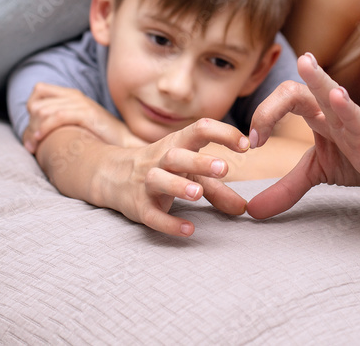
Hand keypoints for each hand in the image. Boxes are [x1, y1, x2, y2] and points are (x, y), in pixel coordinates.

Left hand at [24, 82, 143, 152]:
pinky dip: (44, 128)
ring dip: (34, 129)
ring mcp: (81, 103)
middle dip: (30, 124)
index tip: (32, 130)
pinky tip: (41, 138)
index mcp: (71, 95)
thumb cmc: (98, 137)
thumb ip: (56, 124)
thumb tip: (30, 135)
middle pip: (37, 102)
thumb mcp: (75, 125)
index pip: (39, 89)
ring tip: (35, 145)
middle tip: (31, 144)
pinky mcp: (86, 113)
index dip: (30, 107)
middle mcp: (74, 96)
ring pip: (43, 110)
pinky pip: (57, 116)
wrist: (124, 141)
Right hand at [94, 118, 251, 236]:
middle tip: (224, 168)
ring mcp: (147, 182)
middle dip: (199, 161)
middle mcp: (161, 159)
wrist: (113, 176)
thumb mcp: (190, 173)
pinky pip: (152, 214)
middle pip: (177, 156)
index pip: (200, 129)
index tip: (246, 144)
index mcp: (178, 144)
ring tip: (197, 194)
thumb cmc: (163, 170)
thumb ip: (217, 189)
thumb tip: (244, 209)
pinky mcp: (138, 206)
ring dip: (178, 186)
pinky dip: (169, 223)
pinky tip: (189, 229)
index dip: (223, 133)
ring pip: (159, 180)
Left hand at [247, 54, 359, 218]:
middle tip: (303, 61)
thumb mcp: (319, 170)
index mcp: (325, 117)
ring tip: (337, 95)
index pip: (294, 98)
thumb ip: (286, 186)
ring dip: (347, 108)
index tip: (253, 142)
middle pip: (328, 94)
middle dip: (317, 78)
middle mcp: (347, 122)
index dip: (268, 114)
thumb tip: (253, 210)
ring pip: (358, 119)